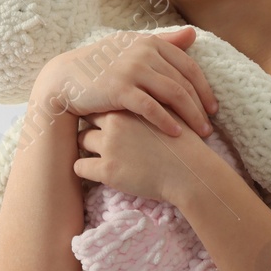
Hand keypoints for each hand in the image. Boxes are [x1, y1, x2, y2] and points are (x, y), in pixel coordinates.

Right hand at [35, 25, 217, 138]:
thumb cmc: (100, 66)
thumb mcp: (131, 48)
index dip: (204, 88)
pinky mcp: (120, 89)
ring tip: (200, 134)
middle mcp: (143, 53)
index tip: (213, 108)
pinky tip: (176, 134)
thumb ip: (163, 41)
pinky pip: (151, 107)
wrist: (64, 79)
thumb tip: (193, 34)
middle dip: (200, 106)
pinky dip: (167, 121)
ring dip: (190, 116)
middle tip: (209, 127)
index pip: (188, 66)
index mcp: (149, 42)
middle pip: (183, 82)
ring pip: (173, 94)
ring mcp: (132, 70)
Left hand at [74, 109, 215, 203]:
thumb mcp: (170, 112)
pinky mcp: (106, 170)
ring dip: (88, 145)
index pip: (102, 99)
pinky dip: (84, 168)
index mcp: (129, 107)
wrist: (192, 173)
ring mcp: (109, 146)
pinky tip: (95, 170)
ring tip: (100, 152)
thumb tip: (142, 97)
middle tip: (97, 131)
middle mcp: (114, 123)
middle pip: (87, 116)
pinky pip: (79, 166)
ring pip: (81, 139)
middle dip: (90, 123)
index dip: (102, 106)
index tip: (103, 114)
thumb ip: (152, 101)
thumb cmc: (185, 143)